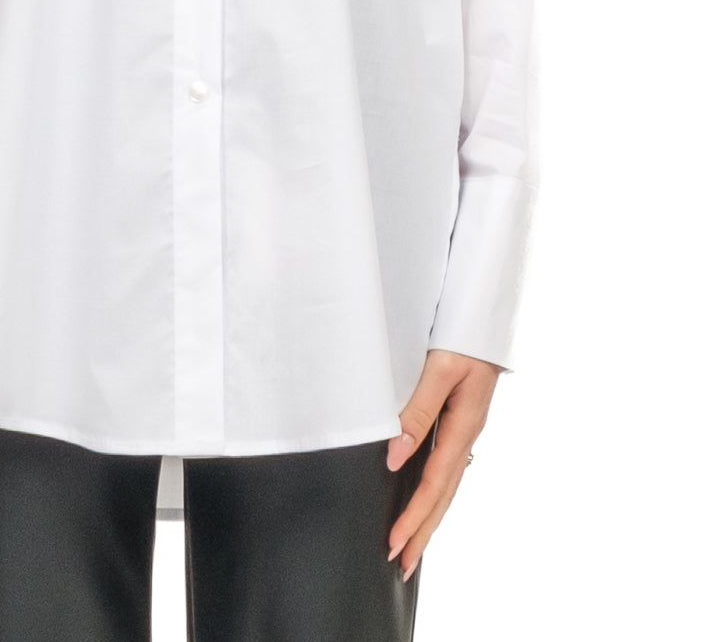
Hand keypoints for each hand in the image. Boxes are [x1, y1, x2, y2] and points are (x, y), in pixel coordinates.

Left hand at [385, 348, 501, 581]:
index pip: (435, 484)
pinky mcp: (459, 419)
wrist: (485, 313)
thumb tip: (394, 456)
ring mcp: (465, 428)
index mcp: (464, 426)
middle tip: (402, 565)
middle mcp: (466, 434)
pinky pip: (446, 466)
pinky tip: (425, 499)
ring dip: (428, 516)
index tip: (394, 544)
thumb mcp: (440, 369)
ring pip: (446, 484)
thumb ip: (418, 410)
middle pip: (443, 495)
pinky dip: (434, 491)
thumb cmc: (463, 336)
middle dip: (422, 531)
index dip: (414, 517)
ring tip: (411, 545)